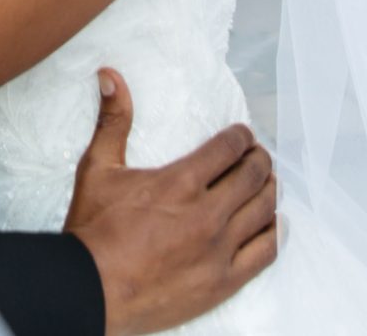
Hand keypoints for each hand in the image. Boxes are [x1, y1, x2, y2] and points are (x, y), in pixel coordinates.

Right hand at [65, 69, 281, 335]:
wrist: (92, 291)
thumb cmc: (94, 230)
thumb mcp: (97, 169)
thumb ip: (112, 121)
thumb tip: (110, 76)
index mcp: (181, 182)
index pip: (229, 148)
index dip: (241, 136)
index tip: (243, 135)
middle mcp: (207, 213)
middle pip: (253, 176)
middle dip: (260, 159)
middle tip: (258, 156)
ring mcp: (219, 250)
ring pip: (265, 211)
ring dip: (270, 191)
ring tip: (266, 183)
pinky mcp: (224, 281)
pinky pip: (265, 252)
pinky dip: (274, 233)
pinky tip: (273, 224)